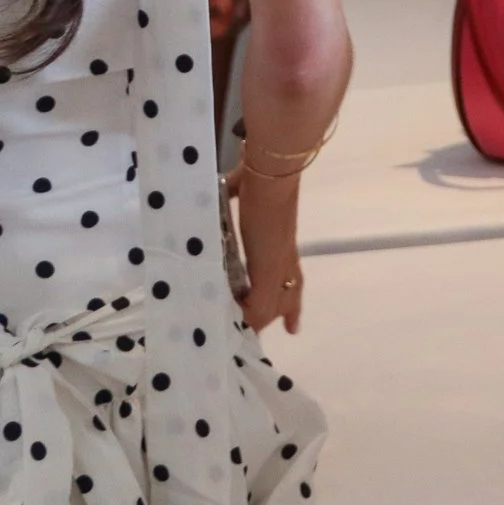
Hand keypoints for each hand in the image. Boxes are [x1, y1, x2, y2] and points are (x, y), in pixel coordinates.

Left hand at [231, 172, 305, 332]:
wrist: (271, 173)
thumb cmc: (269, 225)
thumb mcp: (268, 271)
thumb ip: (262, 302)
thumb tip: (251, 329)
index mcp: (283, 264)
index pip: (289, 296)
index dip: (287, 314)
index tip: (289, 331)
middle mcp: (278, 245)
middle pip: (282, 275)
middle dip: (279, 295)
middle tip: (276, 310)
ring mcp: (262, 223)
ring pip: (258, 251)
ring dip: (250, 268)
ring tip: (239, 277)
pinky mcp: (245, 202)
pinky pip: (233, 218)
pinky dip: (224, 227)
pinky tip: (212, 226)